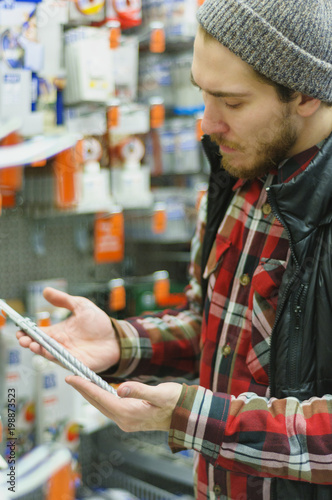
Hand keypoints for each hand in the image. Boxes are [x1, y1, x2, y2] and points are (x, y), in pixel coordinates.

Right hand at [16, 287, 119, 372]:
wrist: (116, 336)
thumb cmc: (98, 322)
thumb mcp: (80, 306)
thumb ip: (63, 300)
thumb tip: (45, 290)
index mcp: (59, 332)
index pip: (39, 333)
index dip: (28, 332)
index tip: (20, 329)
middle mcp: (61, 344)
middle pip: (40, 345)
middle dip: (29, 342)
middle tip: (22, 339)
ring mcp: (68, 354)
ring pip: (49, 354)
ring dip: (39, 350)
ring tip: (32, 345)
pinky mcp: (77, 363)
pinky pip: (64, 361)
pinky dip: (55, 358)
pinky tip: (47, 352)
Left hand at [65, 377, 182, 431]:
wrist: (188, 415)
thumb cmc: (176, 402)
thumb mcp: (160, 393)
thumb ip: (139, 390)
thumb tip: (119, 388)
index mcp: (128, 413)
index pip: (100, 397)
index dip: (84, 387)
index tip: (71, 377)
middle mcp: (124, 420)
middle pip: (98, 403)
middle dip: (83, 390)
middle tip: (71, 377)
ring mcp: (127, 421)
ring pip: (103, 405)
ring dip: (91, 394)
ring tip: (81, 382)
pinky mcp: (131, 419)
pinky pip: (110, 407)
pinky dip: (101, 397)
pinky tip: (99, 390)